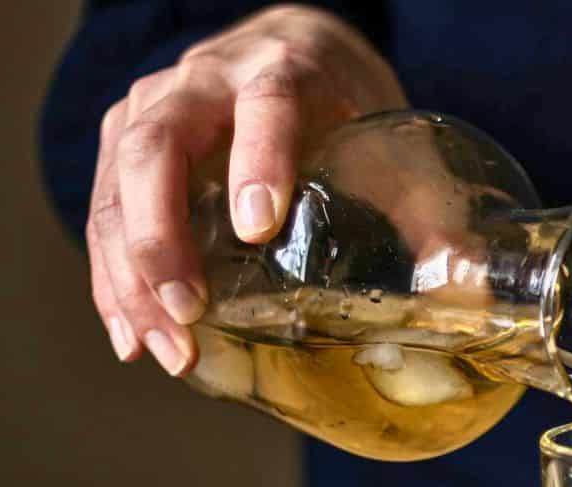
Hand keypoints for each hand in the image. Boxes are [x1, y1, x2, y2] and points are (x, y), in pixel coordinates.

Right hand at [88, 4, 405, 373]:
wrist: (296, 55)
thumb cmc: (347, 108)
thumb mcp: (395, 149)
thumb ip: (432, 218)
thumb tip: (471, 295)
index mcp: (281, 73)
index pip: (265, 106)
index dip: (257, 161)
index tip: (257, 227)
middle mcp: (202, 83)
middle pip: (158, 148)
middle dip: (162, 236)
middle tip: (189, 309)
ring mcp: (152, 109)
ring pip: (115, 184)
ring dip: (129, 274)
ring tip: (163, 346)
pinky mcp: (124, 143)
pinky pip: (100, 210)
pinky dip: (111, 279)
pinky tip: (133, 337)